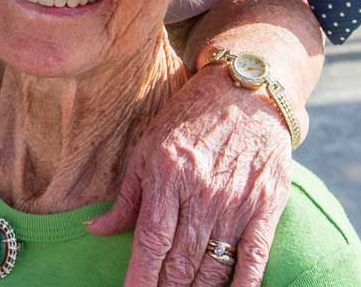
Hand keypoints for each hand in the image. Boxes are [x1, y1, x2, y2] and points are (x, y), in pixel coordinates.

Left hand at [88, 65, 293, 286]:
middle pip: (181, 260)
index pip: (151, 240)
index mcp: (167, 175)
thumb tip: (95, 229)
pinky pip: (255, 258)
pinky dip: (244, 285)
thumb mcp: (147, 147)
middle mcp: (201, 192)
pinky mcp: (266, 208)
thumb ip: (126, 195)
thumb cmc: (187, 118)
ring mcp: (236, 203)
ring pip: (214, 265)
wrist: (244, 93)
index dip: (140, 278)